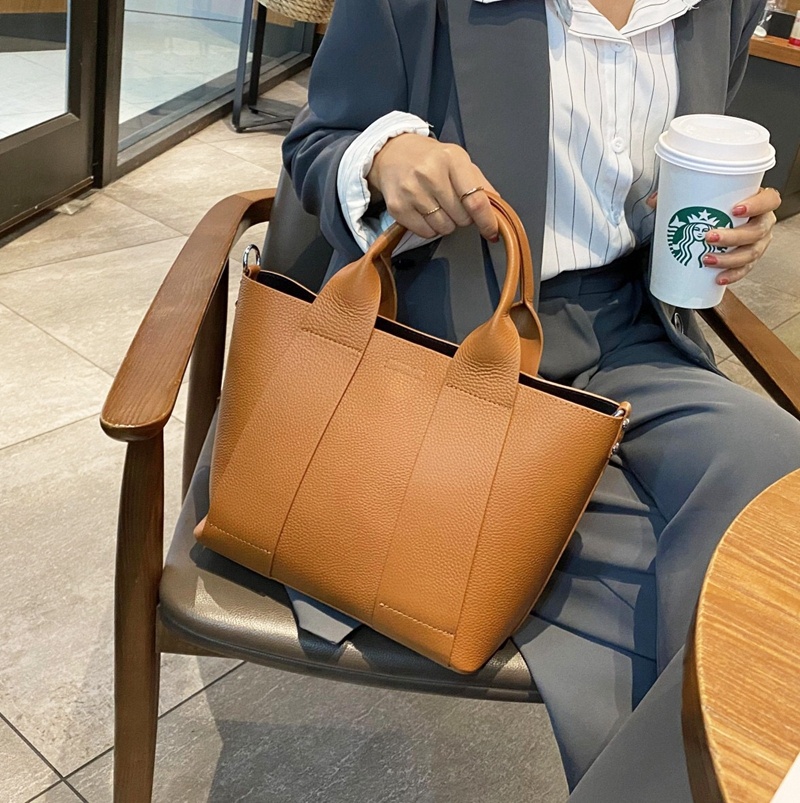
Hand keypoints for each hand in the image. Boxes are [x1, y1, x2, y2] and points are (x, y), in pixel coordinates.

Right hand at [367, 134, 498, 241]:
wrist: (393, 153)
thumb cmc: (431, 159)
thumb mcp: (459, 161)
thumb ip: (480, 185)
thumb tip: (498, 211)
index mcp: (452, 159)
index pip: (475, 200)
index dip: (487, 221)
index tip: (492, 231)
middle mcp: (430, 173)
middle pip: (461, 218)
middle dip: (463, 217)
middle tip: (453, 203)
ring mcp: (412, 191)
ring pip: (444, 228)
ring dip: (446, 223)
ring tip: (437, 205)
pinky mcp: (398, 207)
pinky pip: (426, 232)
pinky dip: (430, 227)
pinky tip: (425, 211)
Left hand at [647, 187, 781, 285]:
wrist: (717, 223)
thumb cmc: (718, 208)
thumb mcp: (702, 198)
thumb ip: (678, 195)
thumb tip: (653, 201)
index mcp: (759, 202)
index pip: (769, 200)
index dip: (757, 205)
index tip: (736, 209)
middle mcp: (762, 223)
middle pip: (756, 231)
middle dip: (733, 236)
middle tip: (709, 237)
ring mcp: (758, 243)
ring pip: (751, 253)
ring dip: (729, 259)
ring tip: (707, 259)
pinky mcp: (748, 260)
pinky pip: (744, 270)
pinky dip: (732, 275)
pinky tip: (718, 278)